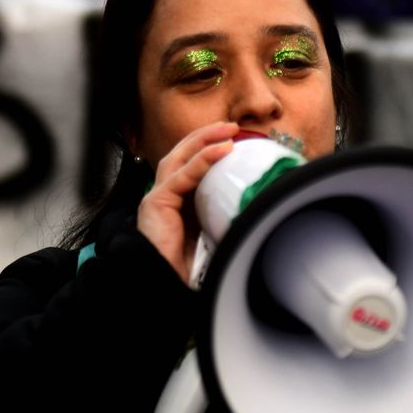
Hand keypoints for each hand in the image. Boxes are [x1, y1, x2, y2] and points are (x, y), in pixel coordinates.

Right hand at [136, 122, 236, 282]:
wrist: (164, 287)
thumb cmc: (187, 269)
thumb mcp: (213, 235)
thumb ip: (224, 217)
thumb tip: (255, 207)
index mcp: (177, 203)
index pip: (189, 165)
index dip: (208, 149)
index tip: (233, 139)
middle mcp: (163, 196)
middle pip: (181, 154)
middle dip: (205, 136)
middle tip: (232, 126)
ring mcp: (157, 197)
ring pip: (179, 157)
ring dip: (203, 140)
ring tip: (227, 130)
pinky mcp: (156, 203)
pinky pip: (182, 175)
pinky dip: (202, 160)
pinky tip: (221, 149)